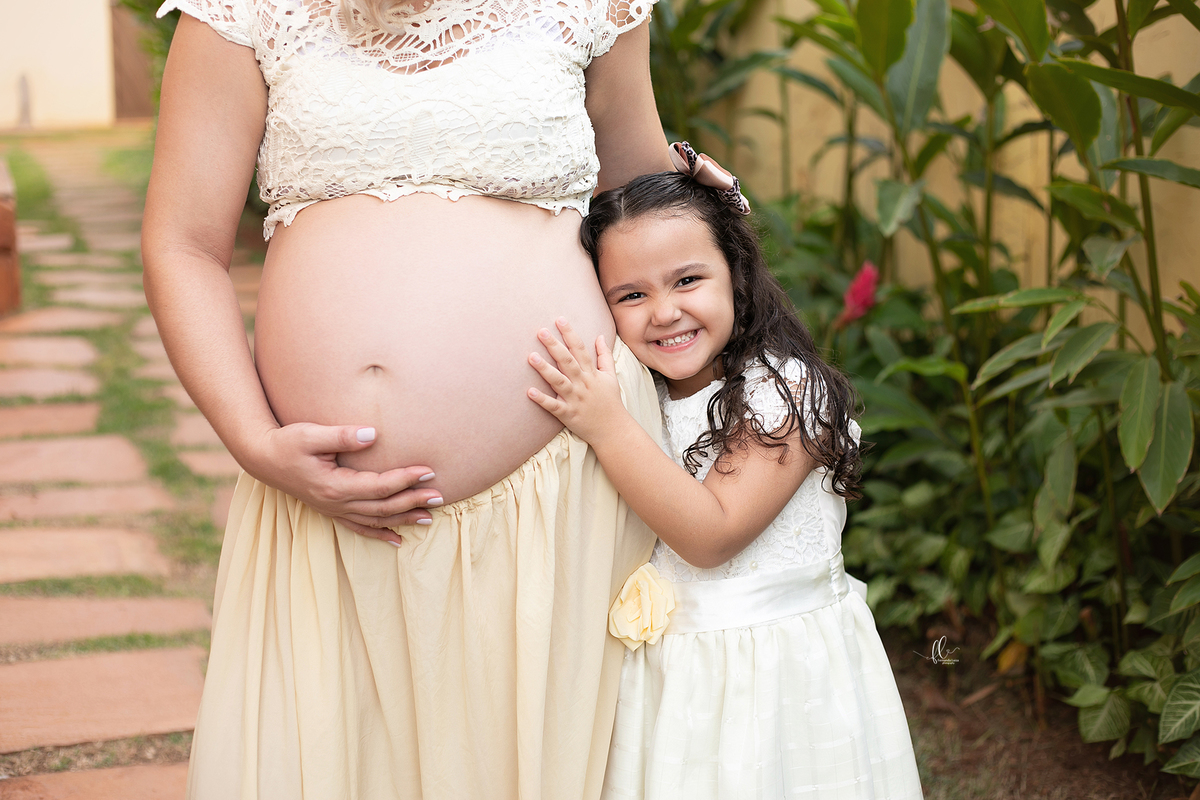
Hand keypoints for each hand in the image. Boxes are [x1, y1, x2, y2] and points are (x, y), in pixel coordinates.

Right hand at [243, 422, 442, 545]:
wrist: (261, 458)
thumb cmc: (286, 442)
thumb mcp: (311, 434)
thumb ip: (342, 436)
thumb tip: (372, 434)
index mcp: (335, 486)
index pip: (380, 486)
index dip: (406, 479)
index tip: (429, 471)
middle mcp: (336, 503)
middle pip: (383, 507)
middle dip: (413, 501)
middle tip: (440, 496)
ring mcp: (333, 510)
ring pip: (375, 520)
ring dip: (403, 519)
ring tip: (430, 518)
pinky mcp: (331, 510)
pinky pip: (359, 528)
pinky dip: (380, 534)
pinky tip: (398, 540)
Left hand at [527, 318, 629, 444]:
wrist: (614, 430)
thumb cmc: (611, 402)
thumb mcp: (611, 376)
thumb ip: (605, 356)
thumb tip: (600, 336)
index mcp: (591, 373)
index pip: (580, 349)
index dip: (570, 334)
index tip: (559, 319)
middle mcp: (583, 384)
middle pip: (567, 362)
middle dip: (554, 346)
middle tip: (541, 331)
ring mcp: (575, 399)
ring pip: (559, 381)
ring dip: (545, 369)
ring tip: (531, 357)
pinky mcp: (568, 414)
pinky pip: (554, 406)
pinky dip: (542, 400)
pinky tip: (530, 392)